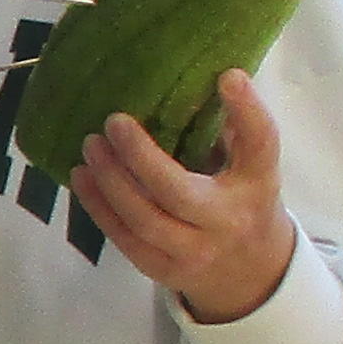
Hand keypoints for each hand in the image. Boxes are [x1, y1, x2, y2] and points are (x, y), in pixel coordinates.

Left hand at [70, 73, 299, 326]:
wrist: (250, 270)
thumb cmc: (242, 198)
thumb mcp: (251, 163)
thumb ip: (234, 125)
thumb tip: (208, 73)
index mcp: (257, 184)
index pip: (260, 145)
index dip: (247, 111)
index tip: (227, 76)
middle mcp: (228, 221)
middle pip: (177, 192)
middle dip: (139, 157)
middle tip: (113, 121)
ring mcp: (194, 253)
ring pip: (143, 221)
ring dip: (110, 182)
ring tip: (90, 146)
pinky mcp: (164, 270)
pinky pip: (125, 240)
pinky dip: (99, 208)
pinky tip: (82, 178)